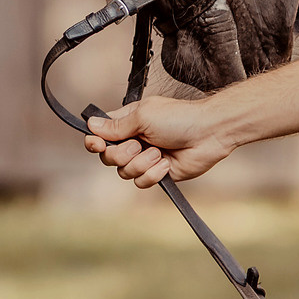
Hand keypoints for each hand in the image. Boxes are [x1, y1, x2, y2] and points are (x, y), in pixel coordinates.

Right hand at [81, 94, 234, 185]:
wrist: (208, 134)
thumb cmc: (178, 118)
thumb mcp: (143, 116)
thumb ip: (116, 126)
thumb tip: (90, 124)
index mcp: (127, 123)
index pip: (100, 135)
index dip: (94, 142)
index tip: (97, 144)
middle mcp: (133, 141)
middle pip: (108, 157)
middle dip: (122, 154)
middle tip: (138, 144)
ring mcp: (145, 159)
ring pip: (124, 172)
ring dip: (141, 163)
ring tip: (159, 152)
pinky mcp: (157, 173)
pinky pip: (141, 182)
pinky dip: (153, 173)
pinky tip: (166, 163)